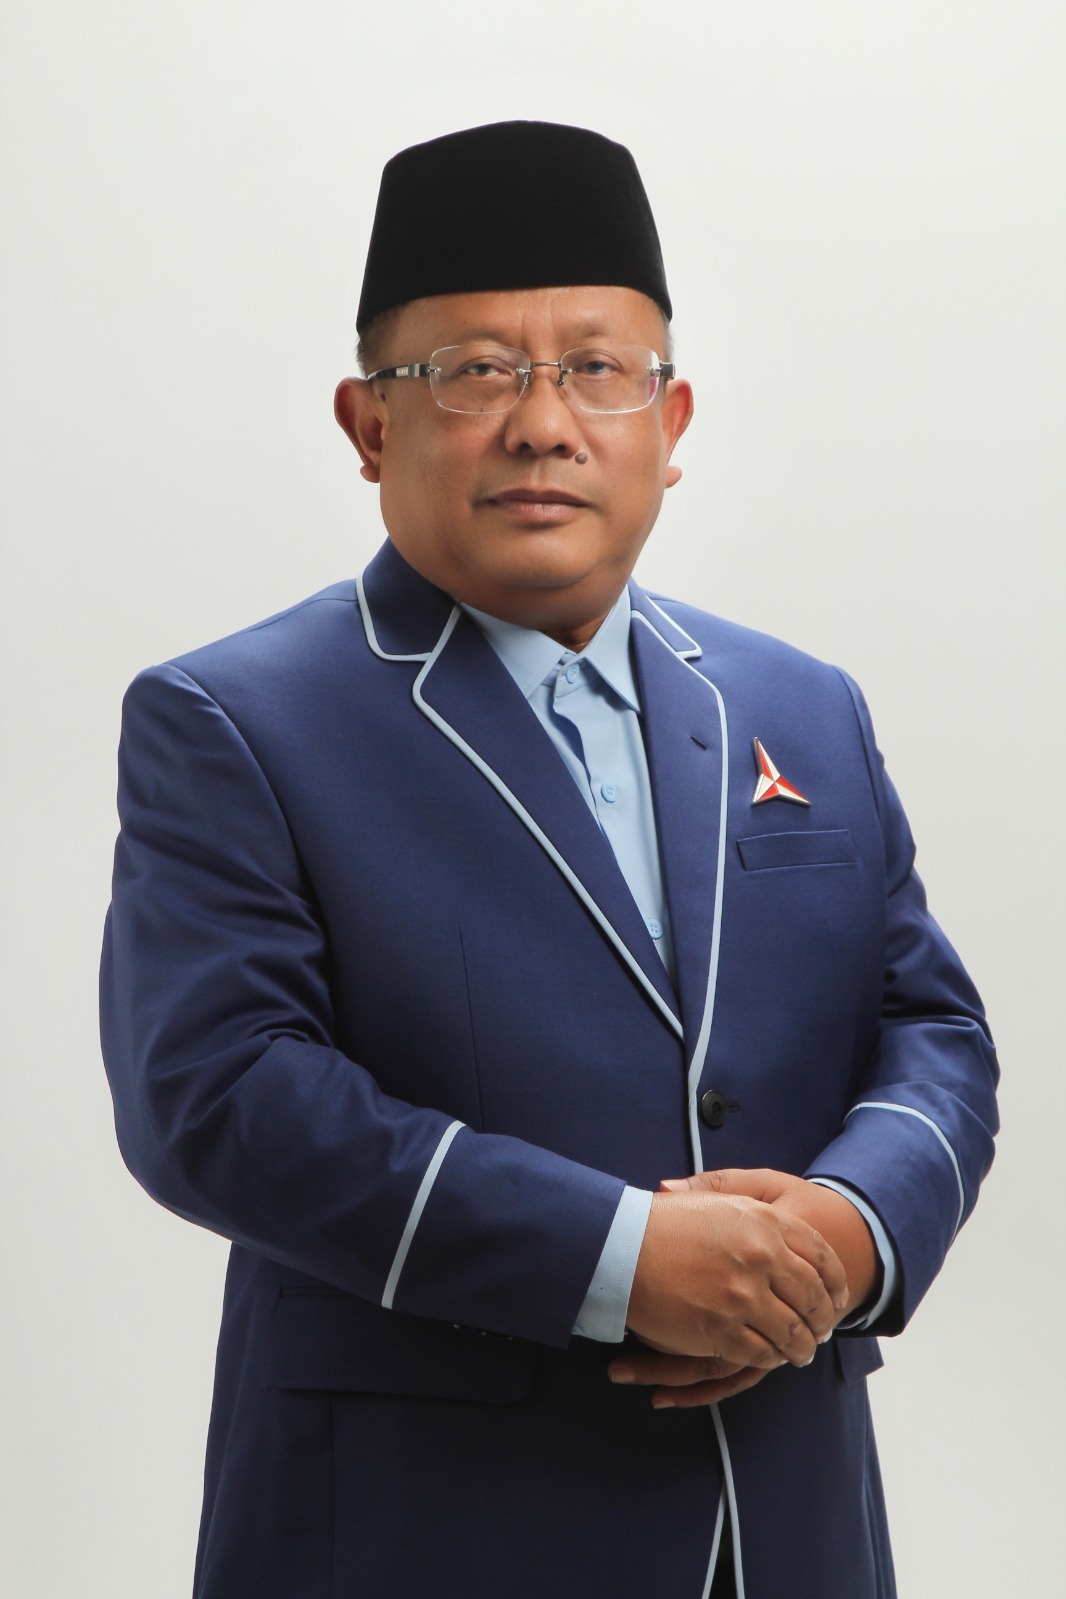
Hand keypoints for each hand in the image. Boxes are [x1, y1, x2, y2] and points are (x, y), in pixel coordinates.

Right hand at [610, 1169, 877, 1408]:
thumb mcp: (721, 1199)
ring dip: (801, 1347)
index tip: (837, 1296)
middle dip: (822, 1319)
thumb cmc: (669, 1221)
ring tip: (801, 1352)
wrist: (624, 1245)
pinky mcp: (722, 1328)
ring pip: (792, 1332)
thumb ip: (760, 1216)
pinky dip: (771, 1357)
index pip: (821, 1256)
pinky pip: (762, 1352)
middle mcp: (762, 1257)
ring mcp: (743, 1295)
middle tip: (821, 1329)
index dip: (834, 1281)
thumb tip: (789, 1233)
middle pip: (812, 1298)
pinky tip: (771, 1357)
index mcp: (766, 1222)